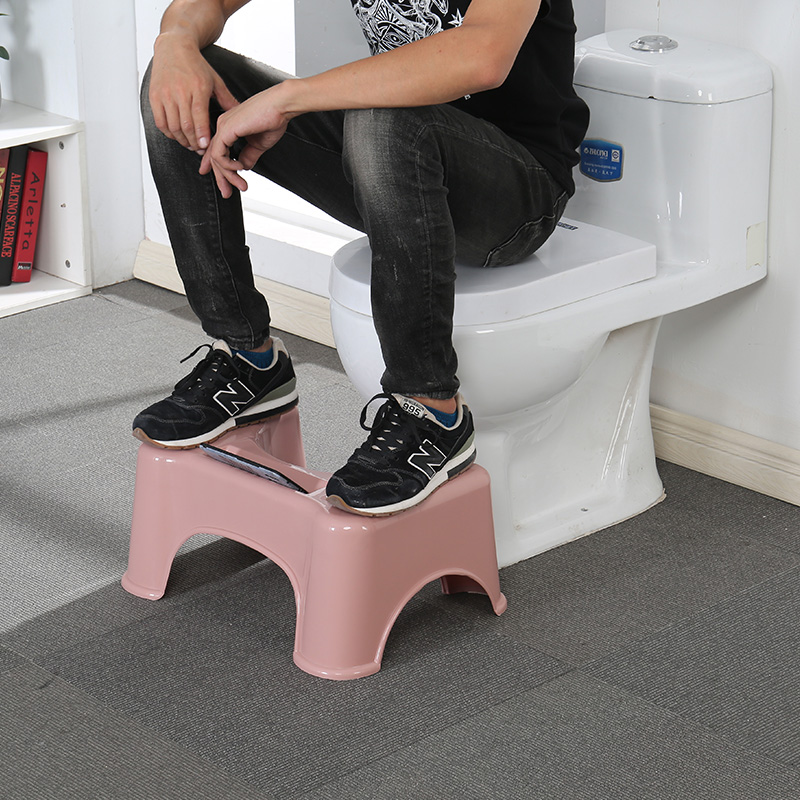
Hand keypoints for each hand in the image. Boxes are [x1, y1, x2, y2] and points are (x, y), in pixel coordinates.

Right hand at [149, 32, 237, 152]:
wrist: (174, 47)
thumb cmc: (196, 65)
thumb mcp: (216, 81)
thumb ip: (227, 100)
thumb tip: (241, 115)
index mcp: (198, 88)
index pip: (199, 117)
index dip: (202, 135)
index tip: (206, 147)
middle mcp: (180, 91)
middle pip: (186, 126)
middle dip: (194, 142)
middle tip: (200, 150)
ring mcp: (165, 94)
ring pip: (173, 126)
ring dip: (182, 140)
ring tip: (191, 145)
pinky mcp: (154, 96)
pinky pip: (160, 122)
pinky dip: (169, 133)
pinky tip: (178, 136)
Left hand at [199, 86, 291, 197]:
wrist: (280, 106)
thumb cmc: (273, 118)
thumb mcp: (259, 143)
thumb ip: (249, 155)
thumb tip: (244, 166)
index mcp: (229, 127)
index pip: (218, 151)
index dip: (217, 169)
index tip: (222, 183)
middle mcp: (223, 125)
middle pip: (214, 157)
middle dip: (221, 178)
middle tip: (227, 193)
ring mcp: (223, 127)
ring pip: (216, 158)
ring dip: (228, 175)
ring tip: (240, 185)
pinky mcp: (226, 129)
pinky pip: (219, 154)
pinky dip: (228, 166)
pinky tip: (239, 169)